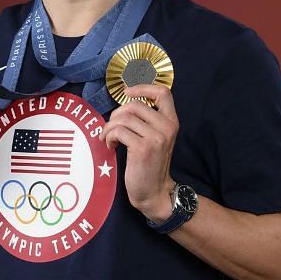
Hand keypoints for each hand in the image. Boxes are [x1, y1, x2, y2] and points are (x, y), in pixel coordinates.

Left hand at [103, 83, 177, 221]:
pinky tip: (111, 146)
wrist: (154, 191)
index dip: (143, 87)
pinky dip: (109, 137)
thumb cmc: (149, 164)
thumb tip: (124, 103)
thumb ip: (146, 120)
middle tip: (112, 128)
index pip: (163, 92)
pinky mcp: (143, 148)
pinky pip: (118, 131)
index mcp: (171, 122)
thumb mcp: (155, 138)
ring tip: (109, 139)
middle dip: (116, 114)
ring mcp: (156, 138)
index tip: (127, 92)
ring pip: (123, 118)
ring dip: (109, 128)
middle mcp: (167, 127)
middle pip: (135, 104)